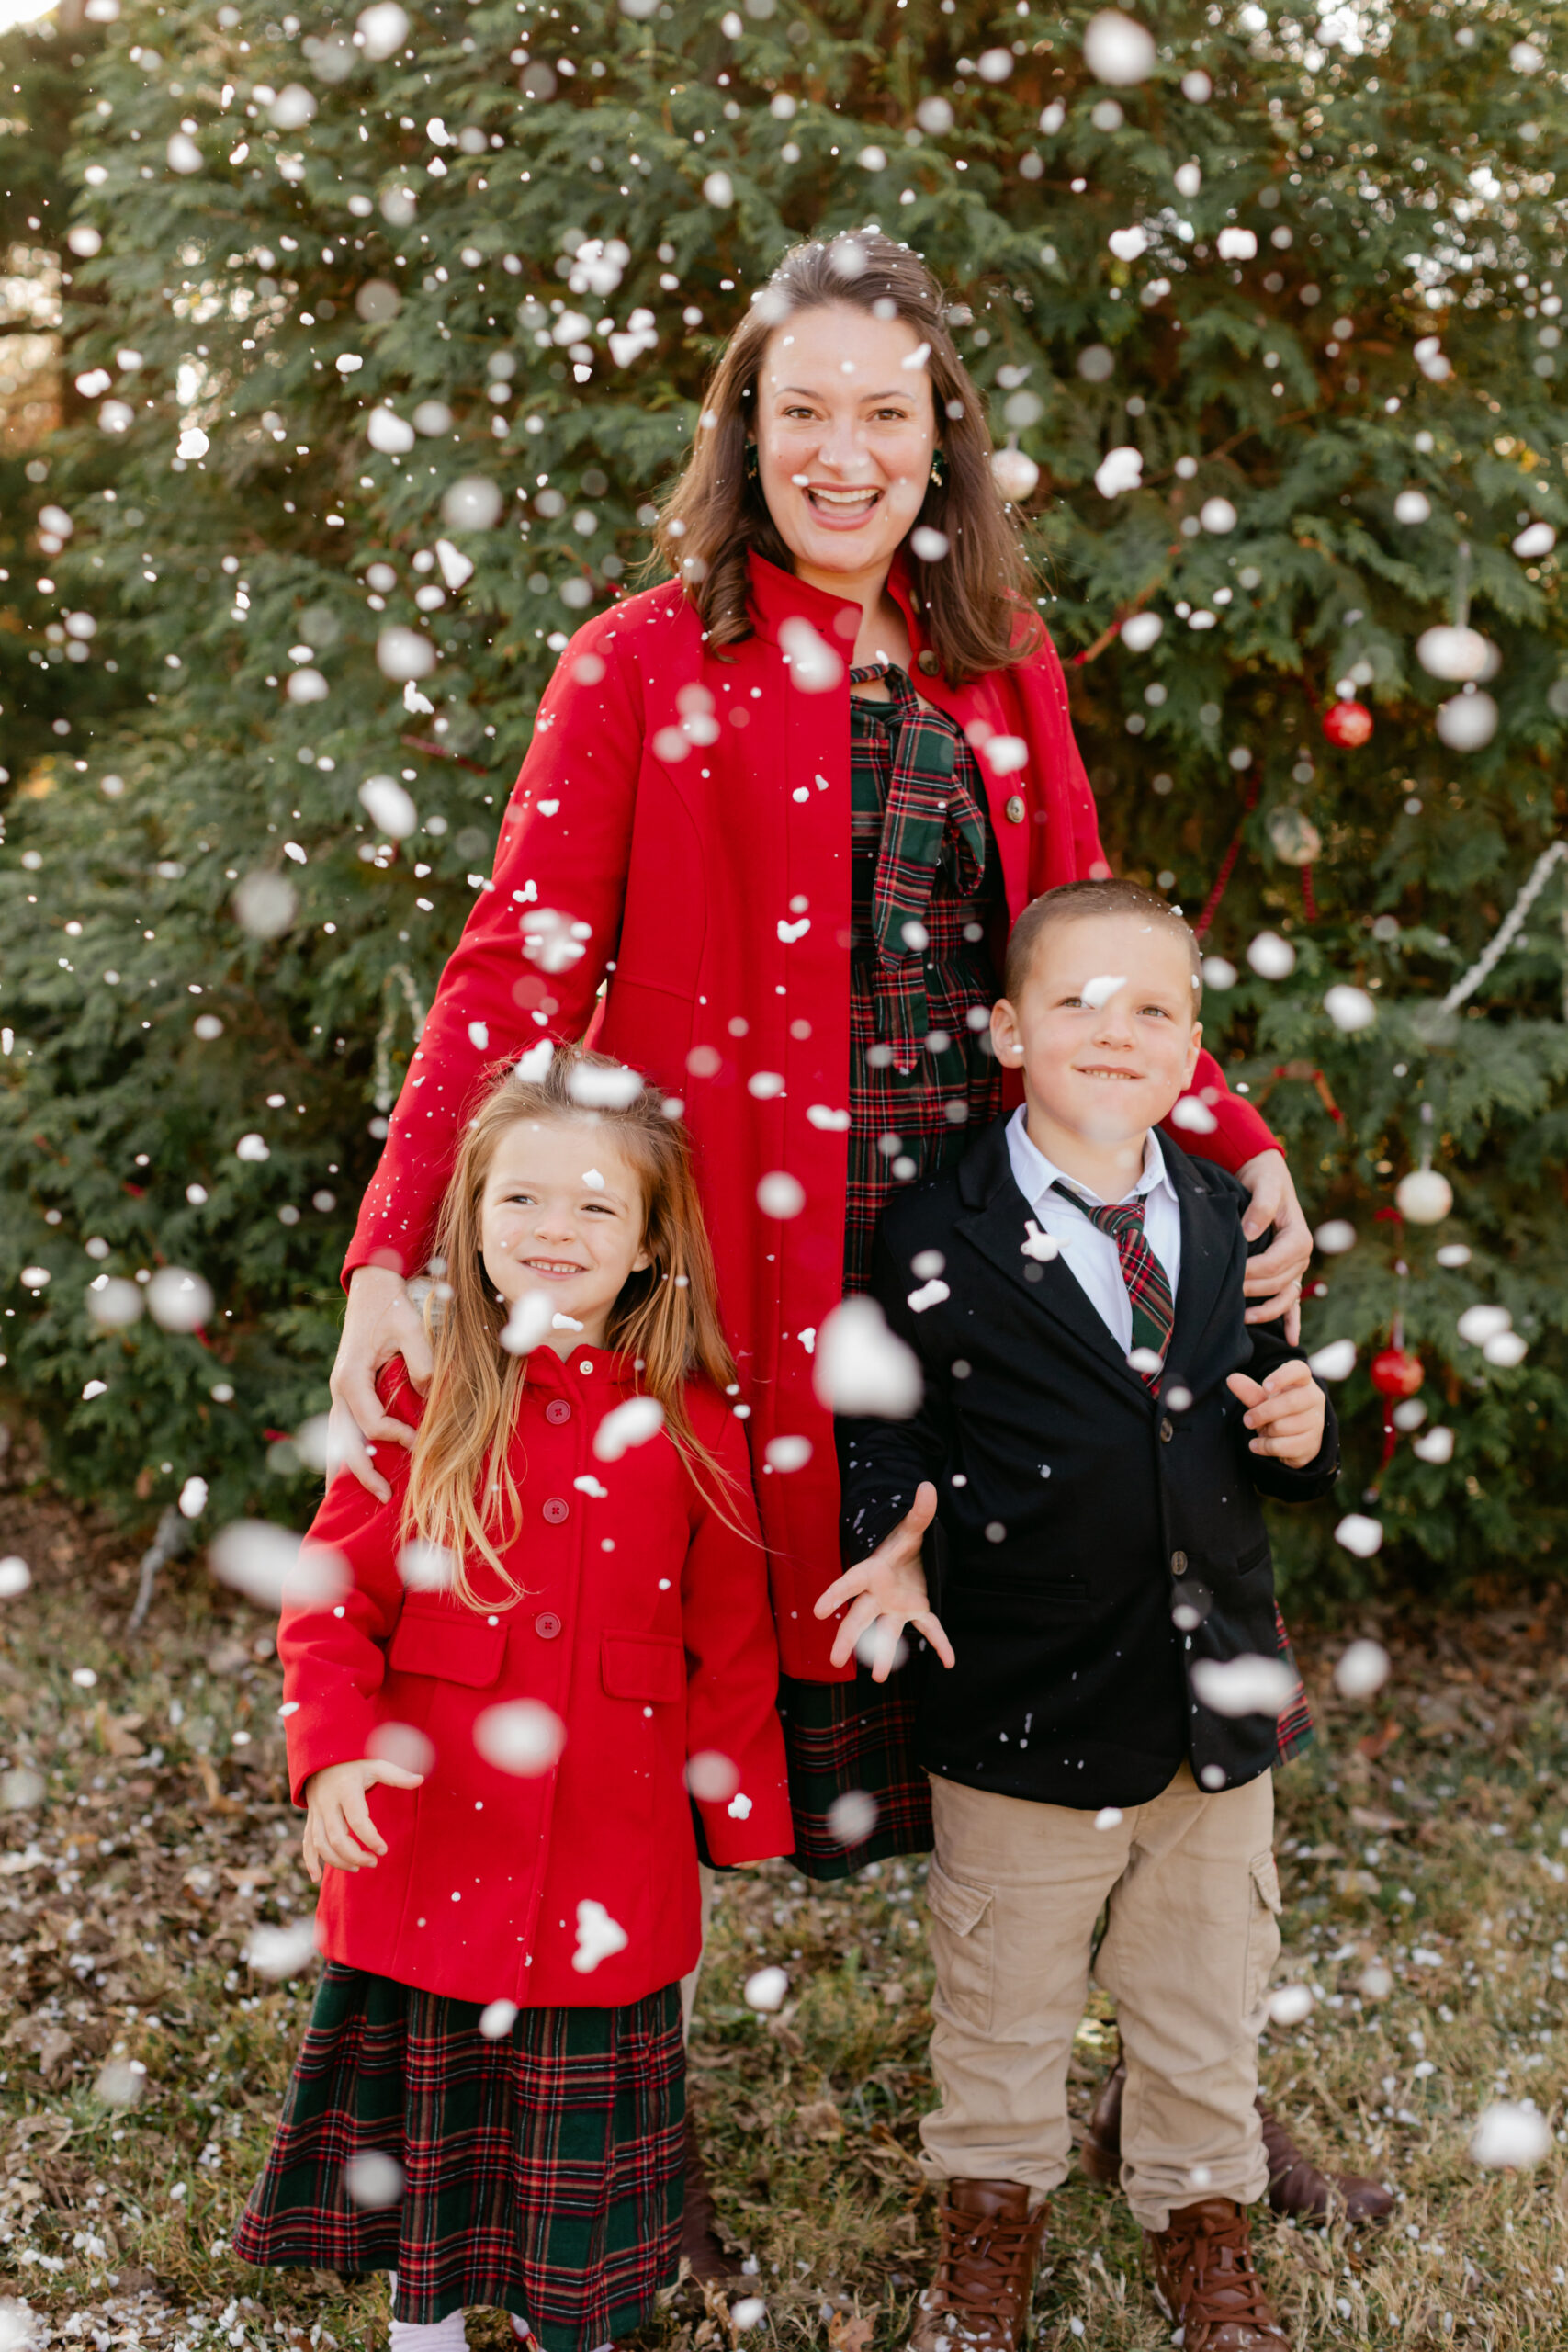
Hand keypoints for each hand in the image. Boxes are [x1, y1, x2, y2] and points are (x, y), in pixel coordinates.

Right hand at [301, 1756, 424, 1882]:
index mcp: (345, 1789)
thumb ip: (396, 1775)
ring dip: (337, 1861)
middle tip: (373, 1862)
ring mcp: (316, 1812)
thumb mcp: (375, 1764)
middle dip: (355, 1855)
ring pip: (321, 1844)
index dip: (371, 1838)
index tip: (384, 1850)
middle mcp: (327, 1803)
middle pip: (337, 1837)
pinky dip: (310, 1861)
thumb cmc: (354, 1763)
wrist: (322, 1757)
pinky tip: (317, 1877)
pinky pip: (307, 1843)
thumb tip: (421, 1779)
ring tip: (357, 1867)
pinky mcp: (311, 1819)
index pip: (357, 1820)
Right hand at [327, 1264, 433, 1500]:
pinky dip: (349, 1449)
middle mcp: (339, 1389)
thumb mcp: (411, 1328)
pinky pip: (344, 1427)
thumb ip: (421, 1363)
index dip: (397, 1438)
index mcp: (351, 1377)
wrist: (372, 1289)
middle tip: (386, 1496)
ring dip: (351, 1466)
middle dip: (363, 1472)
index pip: (373, 1423)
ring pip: (339, 1438)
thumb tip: (429, 1396)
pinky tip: (356, 1468)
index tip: (420, 1442)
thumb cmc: (393, 1307)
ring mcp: (339, 1391)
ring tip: (366, 1493)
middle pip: (346, 1442)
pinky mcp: (346, 1390)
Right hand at [813, 1482, 955, 1681]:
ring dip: (885, 1655)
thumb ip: (920, 1511)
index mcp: (873, 1571)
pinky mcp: (917, 1611)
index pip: (850, 1583)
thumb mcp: (913, 1527)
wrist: (912, 1555)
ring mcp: (896, 1607)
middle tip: (835, 1660)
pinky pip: (930, 1630)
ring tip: (879, 1679)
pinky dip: (942, 1644)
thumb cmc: (903, 1541)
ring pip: (886, 1633)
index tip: (818, 1610)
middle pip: (860, 1618)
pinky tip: (950, 1661)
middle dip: (847, 1638)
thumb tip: (928, 1487)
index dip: (835, 1595)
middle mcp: (880, 1594)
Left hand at [1227, 1361, 1326, 1468]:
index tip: (1265, 1387)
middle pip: (1289, 1402)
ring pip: (1284, 1426)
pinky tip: (1256, 1444)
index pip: (1299, 1370)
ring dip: (1265, 1431)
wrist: (1295, 1438)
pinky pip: (1283, 1446)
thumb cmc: (1278, 1411)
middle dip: (1262, 1413)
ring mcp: (1316, 1421)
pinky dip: (1265, 1446)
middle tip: (1247, 1420)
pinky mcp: (1312, 1443)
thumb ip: (1249, 1391)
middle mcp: (1314, 1398)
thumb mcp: (1263, 1399)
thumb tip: (1231, 1379)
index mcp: (1303, 1381)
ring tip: (1263, 1430)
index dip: (1282, 1377)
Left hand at [1236, 1151, 1310, 1340]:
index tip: (1229, 1274)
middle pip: (1277, 1284)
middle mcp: (1301, 1256)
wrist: (1265, 1175)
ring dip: (1266, 1311)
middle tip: (1224, 1293)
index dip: (1251, 1273)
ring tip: (1241, 1318)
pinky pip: (1292, 1302)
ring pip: (1284, 1297)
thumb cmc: (1264, 1178)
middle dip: (1251, 1291)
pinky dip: (1291, 1321)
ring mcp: (1296, 1268)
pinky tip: (1290, 1340)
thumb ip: (1260, 1207)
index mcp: (1299, 1238)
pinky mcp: (1287, 1273)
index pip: (1275, 1264)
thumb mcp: (1265, 1184)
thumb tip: (1250, 1232)